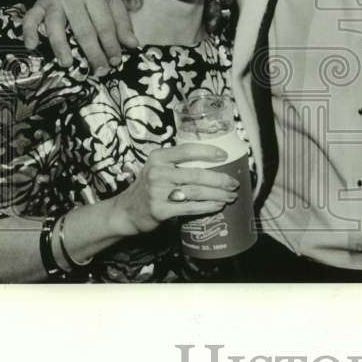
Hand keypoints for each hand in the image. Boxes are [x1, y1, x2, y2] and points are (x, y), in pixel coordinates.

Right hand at [22, 0, 136, 71]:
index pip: (104, 24)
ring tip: (67, 64)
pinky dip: (28, 31)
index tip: (115, 61)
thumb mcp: (114, 3)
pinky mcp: (39, 3)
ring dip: (61, 46)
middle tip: (99, 70)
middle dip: (92, 52)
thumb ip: (123, 24)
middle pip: (82, 29)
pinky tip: (31, 46)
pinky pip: (30, 17)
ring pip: (56, 25)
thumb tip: (132, 45)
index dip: (110, 44)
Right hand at [109, 144, 239, 236]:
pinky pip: (190, 208)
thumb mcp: (158, 167)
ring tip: (230, 196)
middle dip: (220, 180)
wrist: (126, 211)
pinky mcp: (160, 210)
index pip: (187, 150)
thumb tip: (214, 160)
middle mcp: (157, 172)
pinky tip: (218, 206)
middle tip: (234, 183)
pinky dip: (207, 207)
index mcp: (158, 156)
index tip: (225, 155)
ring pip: (196, 192)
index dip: (208, 152)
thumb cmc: (149, 186)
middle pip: (197, 174)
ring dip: (218, 195)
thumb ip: (178, 162)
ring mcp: (157, 192)